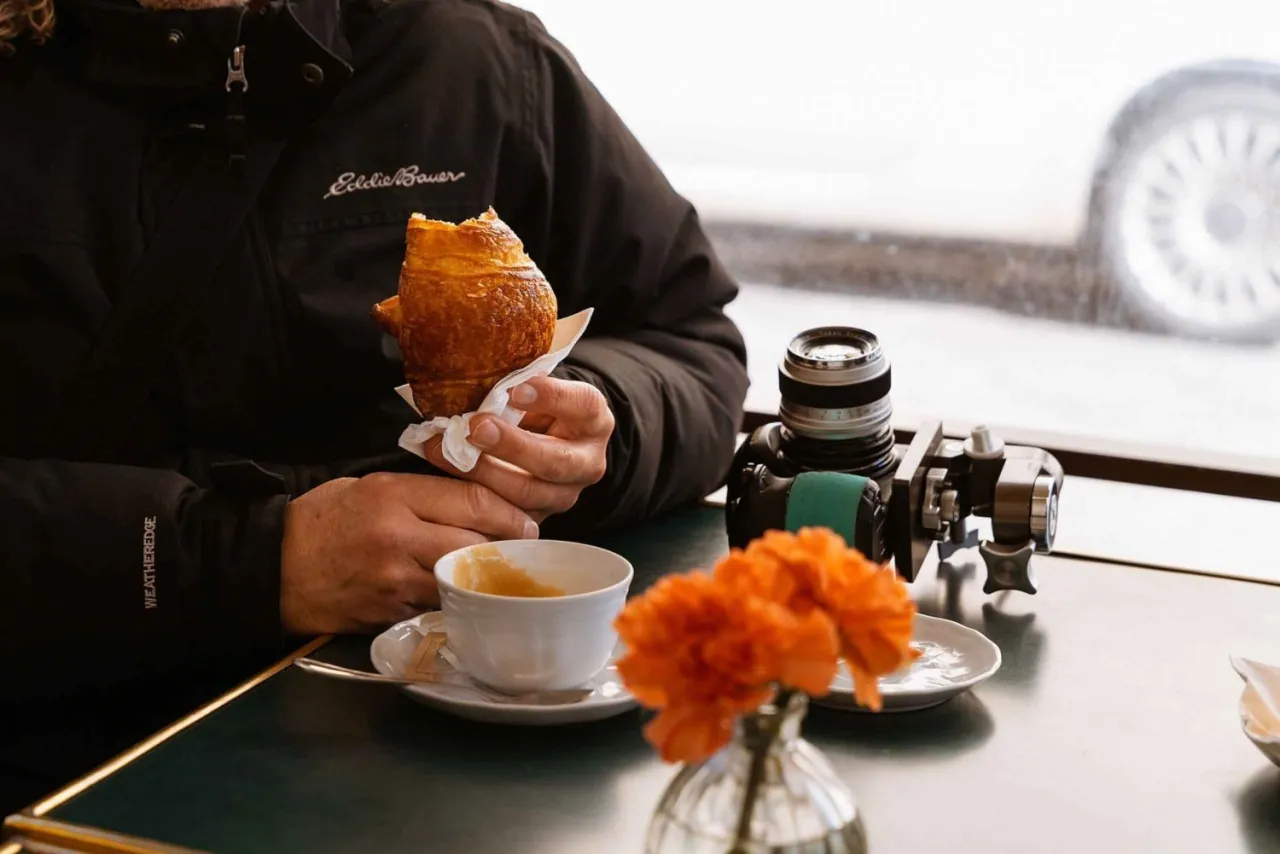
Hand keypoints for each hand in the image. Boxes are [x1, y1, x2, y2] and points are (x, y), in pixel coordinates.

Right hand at [279, 473, 537, 634]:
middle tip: (521, 546)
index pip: (473, 500)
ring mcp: (394, 581)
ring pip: (463, 579)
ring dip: (483, 576)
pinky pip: (438, 606)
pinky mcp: (390, 613)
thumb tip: (476, 497)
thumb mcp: (366, 486)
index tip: (525, 519)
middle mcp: (398, 538)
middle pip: (477, 543)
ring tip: (495, 571)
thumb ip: (420, 491)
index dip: (509, 511)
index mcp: (392, 496)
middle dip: (507, 546)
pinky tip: (458, 592)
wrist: (271, 568)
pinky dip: (453, 599)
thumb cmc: (320, 521)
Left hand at [426, 376, 614, 521]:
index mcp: (593, 421)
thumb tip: (482, 381)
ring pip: (527, 493)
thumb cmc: (535, 409)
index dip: (551, 397)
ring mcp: (564, 495)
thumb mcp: (536, 392)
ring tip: (446, 450)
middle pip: (555, 461)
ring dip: (484, 472)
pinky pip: (505, 516)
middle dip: (513, 446)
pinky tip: (447, 476)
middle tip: (477, 427)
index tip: (516, 390)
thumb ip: (518, 389)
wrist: (543, 443)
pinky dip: (473, 496)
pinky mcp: (537, 519)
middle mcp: (587, 463)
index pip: (583, 406)